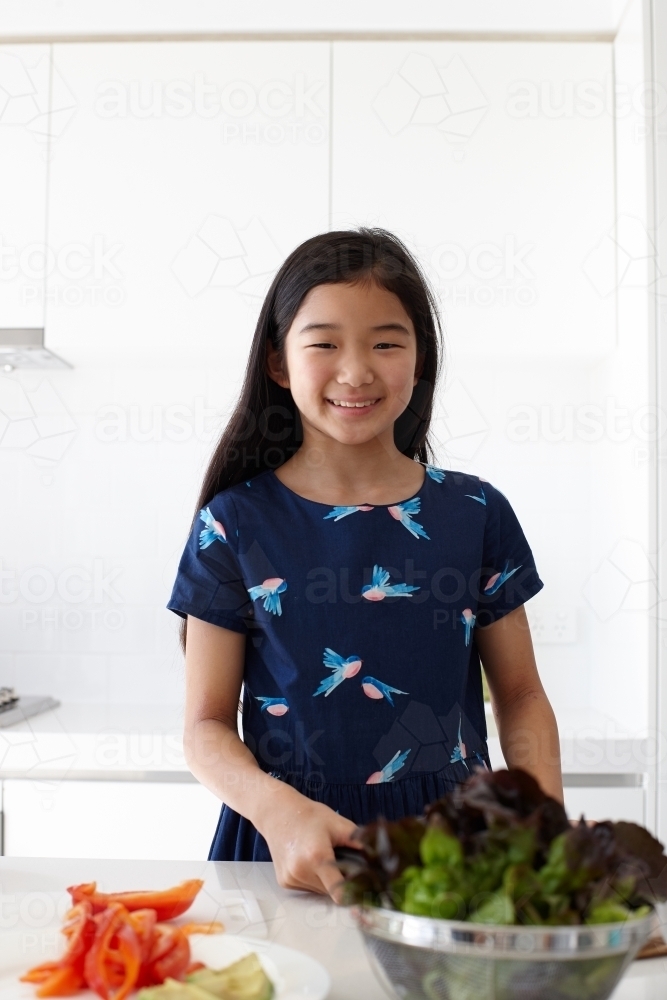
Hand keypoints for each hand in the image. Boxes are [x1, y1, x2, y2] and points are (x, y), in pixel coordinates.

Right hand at [256, 786, 358, 900]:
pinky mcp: (285, 882)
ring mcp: (291, 878)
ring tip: (323, 857)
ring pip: (320, 891)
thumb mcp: (339, 824)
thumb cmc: (308, 815)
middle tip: (341, 862)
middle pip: (331, 891)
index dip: (353, 893)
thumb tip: (380, 859)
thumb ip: (360, 843)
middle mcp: (301, 871)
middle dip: (341, 881)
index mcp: (317, 856)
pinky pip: (307, 888)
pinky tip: (310, 861)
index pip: (339, 893)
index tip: (362, 890)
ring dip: (327, 881)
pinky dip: (314, 879)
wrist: (277, 812)